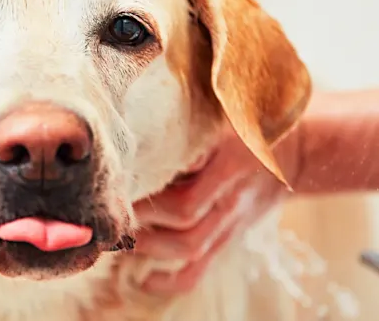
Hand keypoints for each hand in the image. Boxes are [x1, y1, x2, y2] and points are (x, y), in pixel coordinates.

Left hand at [131, 129, 293, 294]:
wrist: (293, 154)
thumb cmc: (248, 128)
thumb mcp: (224, 119)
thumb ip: (193, 131)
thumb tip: (152, 137)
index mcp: (230, 166)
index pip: (188, 198)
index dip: (151, 203)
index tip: (119, 192)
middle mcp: (230, 200)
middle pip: (185, 227)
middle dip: (142, 225)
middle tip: (109, 215)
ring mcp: (230, 223)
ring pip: (190, 250)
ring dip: (149, 249)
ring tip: (118, 237)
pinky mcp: (228, 238)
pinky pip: (202, 270)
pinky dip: (172, 282)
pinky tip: (144, 280)